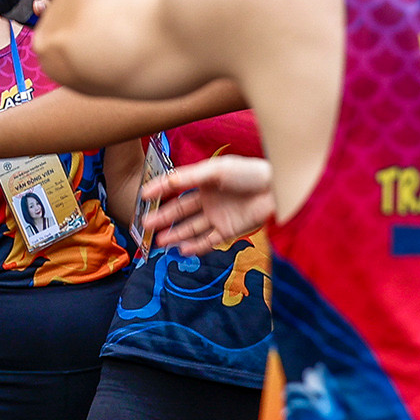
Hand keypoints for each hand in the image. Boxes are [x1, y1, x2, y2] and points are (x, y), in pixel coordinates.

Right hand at [139, 155, 274, 255]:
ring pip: (191, 227)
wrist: (276, 191)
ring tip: (159, 241)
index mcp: (204, 181)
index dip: (160, 191)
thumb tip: (165, 183)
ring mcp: (218, 216)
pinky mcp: (229, 231)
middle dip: (163, 218)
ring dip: (176, 234)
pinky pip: (208, 240)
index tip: (143, 196)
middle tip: (146, 224)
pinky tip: (182, 249)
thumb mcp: (215, 170)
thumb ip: (189, 178)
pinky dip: (195, 246)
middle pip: (181, 210)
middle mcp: (209, 199)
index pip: (177, 187)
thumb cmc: (248, 173)